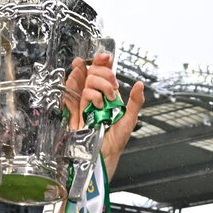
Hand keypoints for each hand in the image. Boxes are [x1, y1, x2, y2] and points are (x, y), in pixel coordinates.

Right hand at [78, 52, 144, 178]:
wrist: (104, 155)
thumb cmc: (116, 141)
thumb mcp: (130, 120)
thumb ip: (136, 102)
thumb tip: (139, 85)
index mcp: (108, 95)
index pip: (103, 72)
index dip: (102, 62)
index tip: (106, 58)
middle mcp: (95, 97)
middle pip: (92, 74)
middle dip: (102, 76)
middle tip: (111, 91)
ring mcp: (84, 104)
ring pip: (82, 82)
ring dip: (92, 83)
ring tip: (101, 96)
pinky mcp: (74, 113)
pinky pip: (72, 95)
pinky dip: (80, 92)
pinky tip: (90, 97)